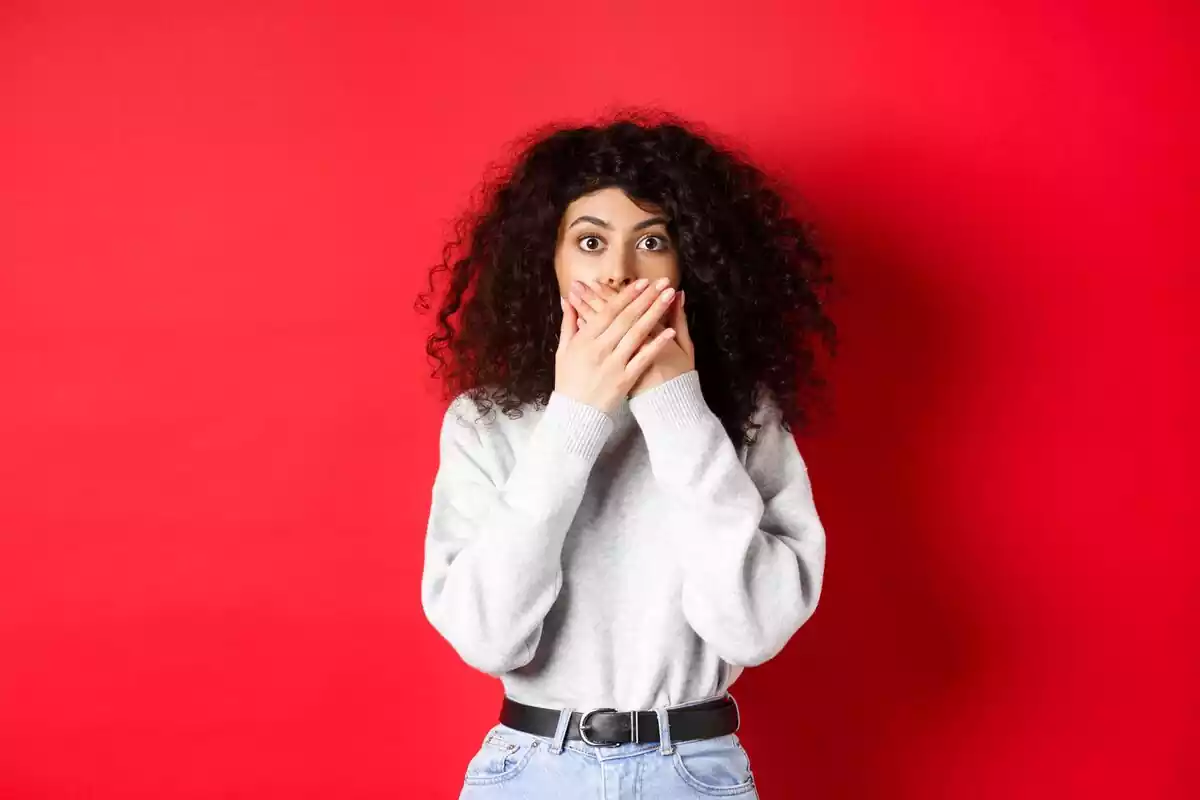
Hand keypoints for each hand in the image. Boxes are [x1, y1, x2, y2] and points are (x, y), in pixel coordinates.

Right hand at [555, 277, 678, 413]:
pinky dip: (657, 344)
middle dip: (646, 298)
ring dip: (655, 313)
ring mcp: (614, 364)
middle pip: (627, 318)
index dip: (626, 295)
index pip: (609, 311)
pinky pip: (644, 359)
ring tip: (669, 297)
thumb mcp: (563, 350)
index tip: (642, 282)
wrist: (575, 415)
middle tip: (663, 282)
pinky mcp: (625, 380)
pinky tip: (670, 330)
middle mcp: (600, 349)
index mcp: (585, 339)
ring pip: (637, 334)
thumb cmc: (568, 381)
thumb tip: (568, 300)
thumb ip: (568, 323)